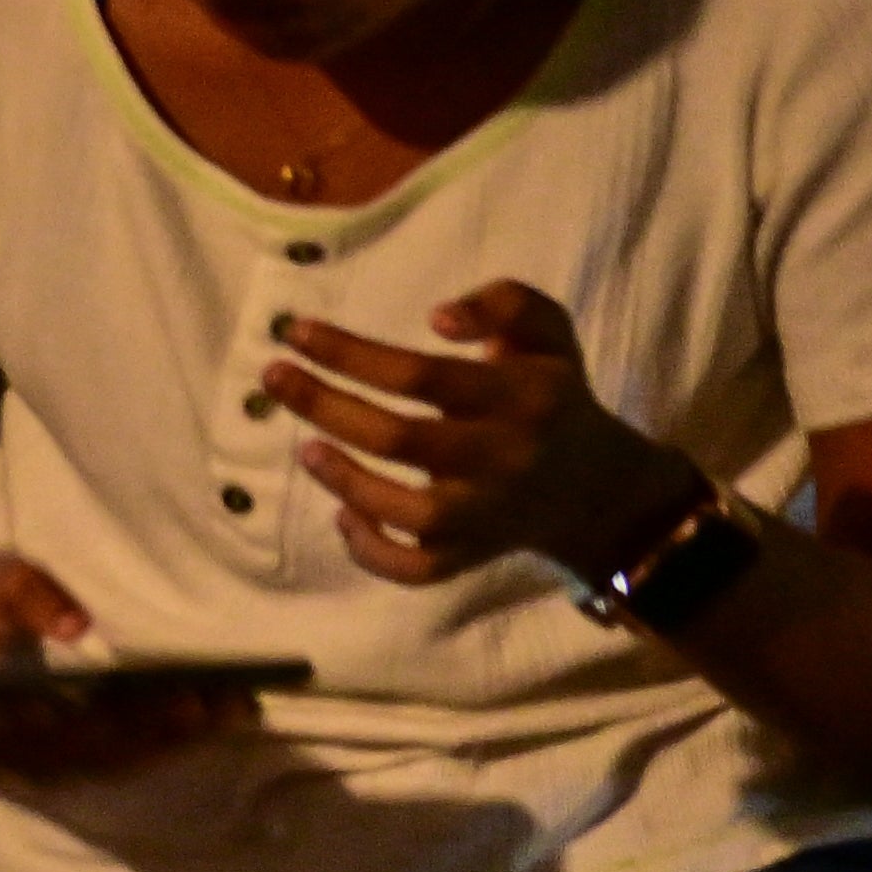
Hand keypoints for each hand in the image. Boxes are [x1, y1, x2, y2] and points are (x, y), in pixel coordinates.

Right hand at [0, 546, 254, 775]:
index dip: (103, 715)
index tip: (163, 697)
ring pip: (116, 760)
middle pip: (93, 746)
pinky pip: (124, 762)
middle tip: (219, 698)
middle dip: (161, 725)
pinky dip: (173, 744)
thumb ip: (22, 592)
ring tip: (234, 707)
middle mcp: (10, 749)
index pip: (41, 721)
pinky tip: (217, 721)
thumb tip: (77, 625)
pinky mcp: (68, 767)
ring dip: (177, 739)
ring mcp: (41, 765)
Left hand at [266, 279, 685, 586]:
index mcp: (520, 397)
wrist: (596, 486)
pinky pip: (414, 567)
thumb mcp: (548, 334)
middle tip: (275, 377)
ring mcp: (485, 515)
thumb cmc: (550, 394)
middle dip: (324, 405)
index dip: (351, 353)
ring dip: (343, 480)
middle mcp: (502, 458)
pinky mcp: (470, 556)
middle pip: (399, 439)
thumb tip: (439, 317)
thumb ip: (506, 303)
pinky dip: (371, 550)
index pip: (421, 375)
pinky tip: (345, 514)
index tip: (296, 332)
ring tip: (305, 447)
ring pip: (404, 511)